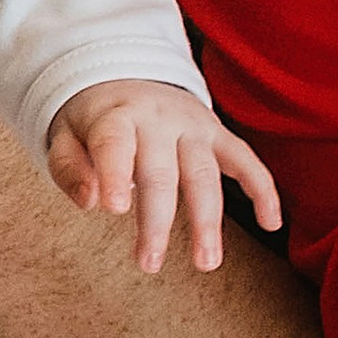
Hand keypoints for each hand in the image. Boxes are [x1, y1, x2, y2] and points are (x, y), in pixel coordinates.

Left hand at [47, 82, 281, 274]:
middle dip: (157, 220)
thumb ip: (69, 168)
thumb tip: (90, 202)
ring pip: (203, 173)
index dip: (113, 173)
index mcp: (116, 116)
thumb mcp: (65, 136)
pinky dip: (262, 188)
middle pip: (161, 171)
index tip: (112, 210)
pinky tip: (272, 222)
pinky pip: (245, 159)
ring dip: (207, 220)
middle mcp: (158, 118)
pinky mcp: (217, 134)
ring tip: (206, 264)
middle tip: (149, 264)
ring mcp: (193, 125)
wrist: (125, 74)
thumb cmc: (91, 121)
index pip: (115, 144)